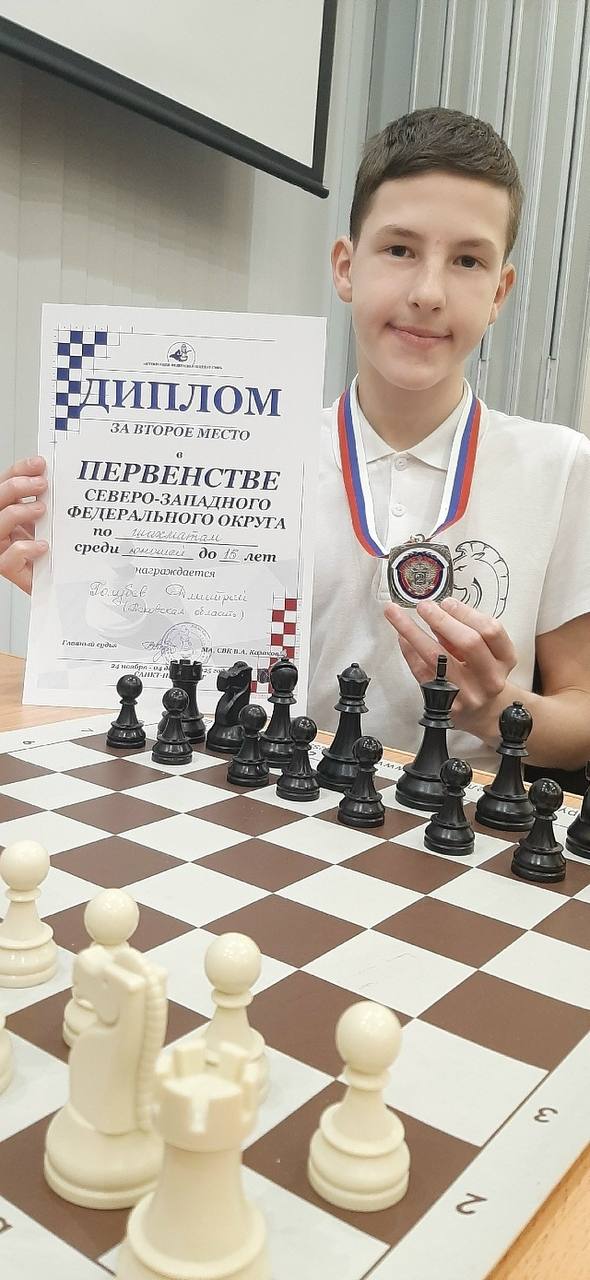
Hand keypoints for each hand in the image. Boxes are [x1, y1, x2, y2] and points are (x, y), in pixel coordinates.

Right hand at [0, 456, 48, 593]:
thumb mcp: (49, 522)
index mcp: (9, 512)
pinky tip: (42, 546)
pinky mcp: (8, 569)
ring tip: (41, 509)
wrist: (56, 584)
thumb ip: (47, 503)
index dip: (19, 470)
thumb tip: (54, 480)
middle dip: (17, 486)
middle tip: (41, 484)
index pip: (5, 484)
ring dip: (19, 512)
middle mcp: (2, 528)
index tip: (40, 464)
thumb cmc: (51, 553)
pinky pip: (8, 558)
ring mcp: (1, 548)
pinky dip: (25, 549)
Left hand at [384, 596, 517, 739]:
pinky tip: (401, 637)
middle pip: (469, 642)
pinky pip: (421, 672)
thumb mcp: (485, 652)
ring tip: (396, 614)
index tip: (446, 602)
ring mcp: (468, 694)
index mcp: (504, 659)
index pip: (490, 630)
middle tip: (423, 605)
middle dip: (441, 619)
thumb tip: (436, 610)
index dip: (466, 613)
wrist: (484, 713)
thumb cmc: (481, 674)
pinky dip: (409, 651)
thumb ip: (462, 632)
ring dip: (413, 631)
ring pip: (437, 657)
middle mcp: (490, 678)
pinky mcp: (445, 705)